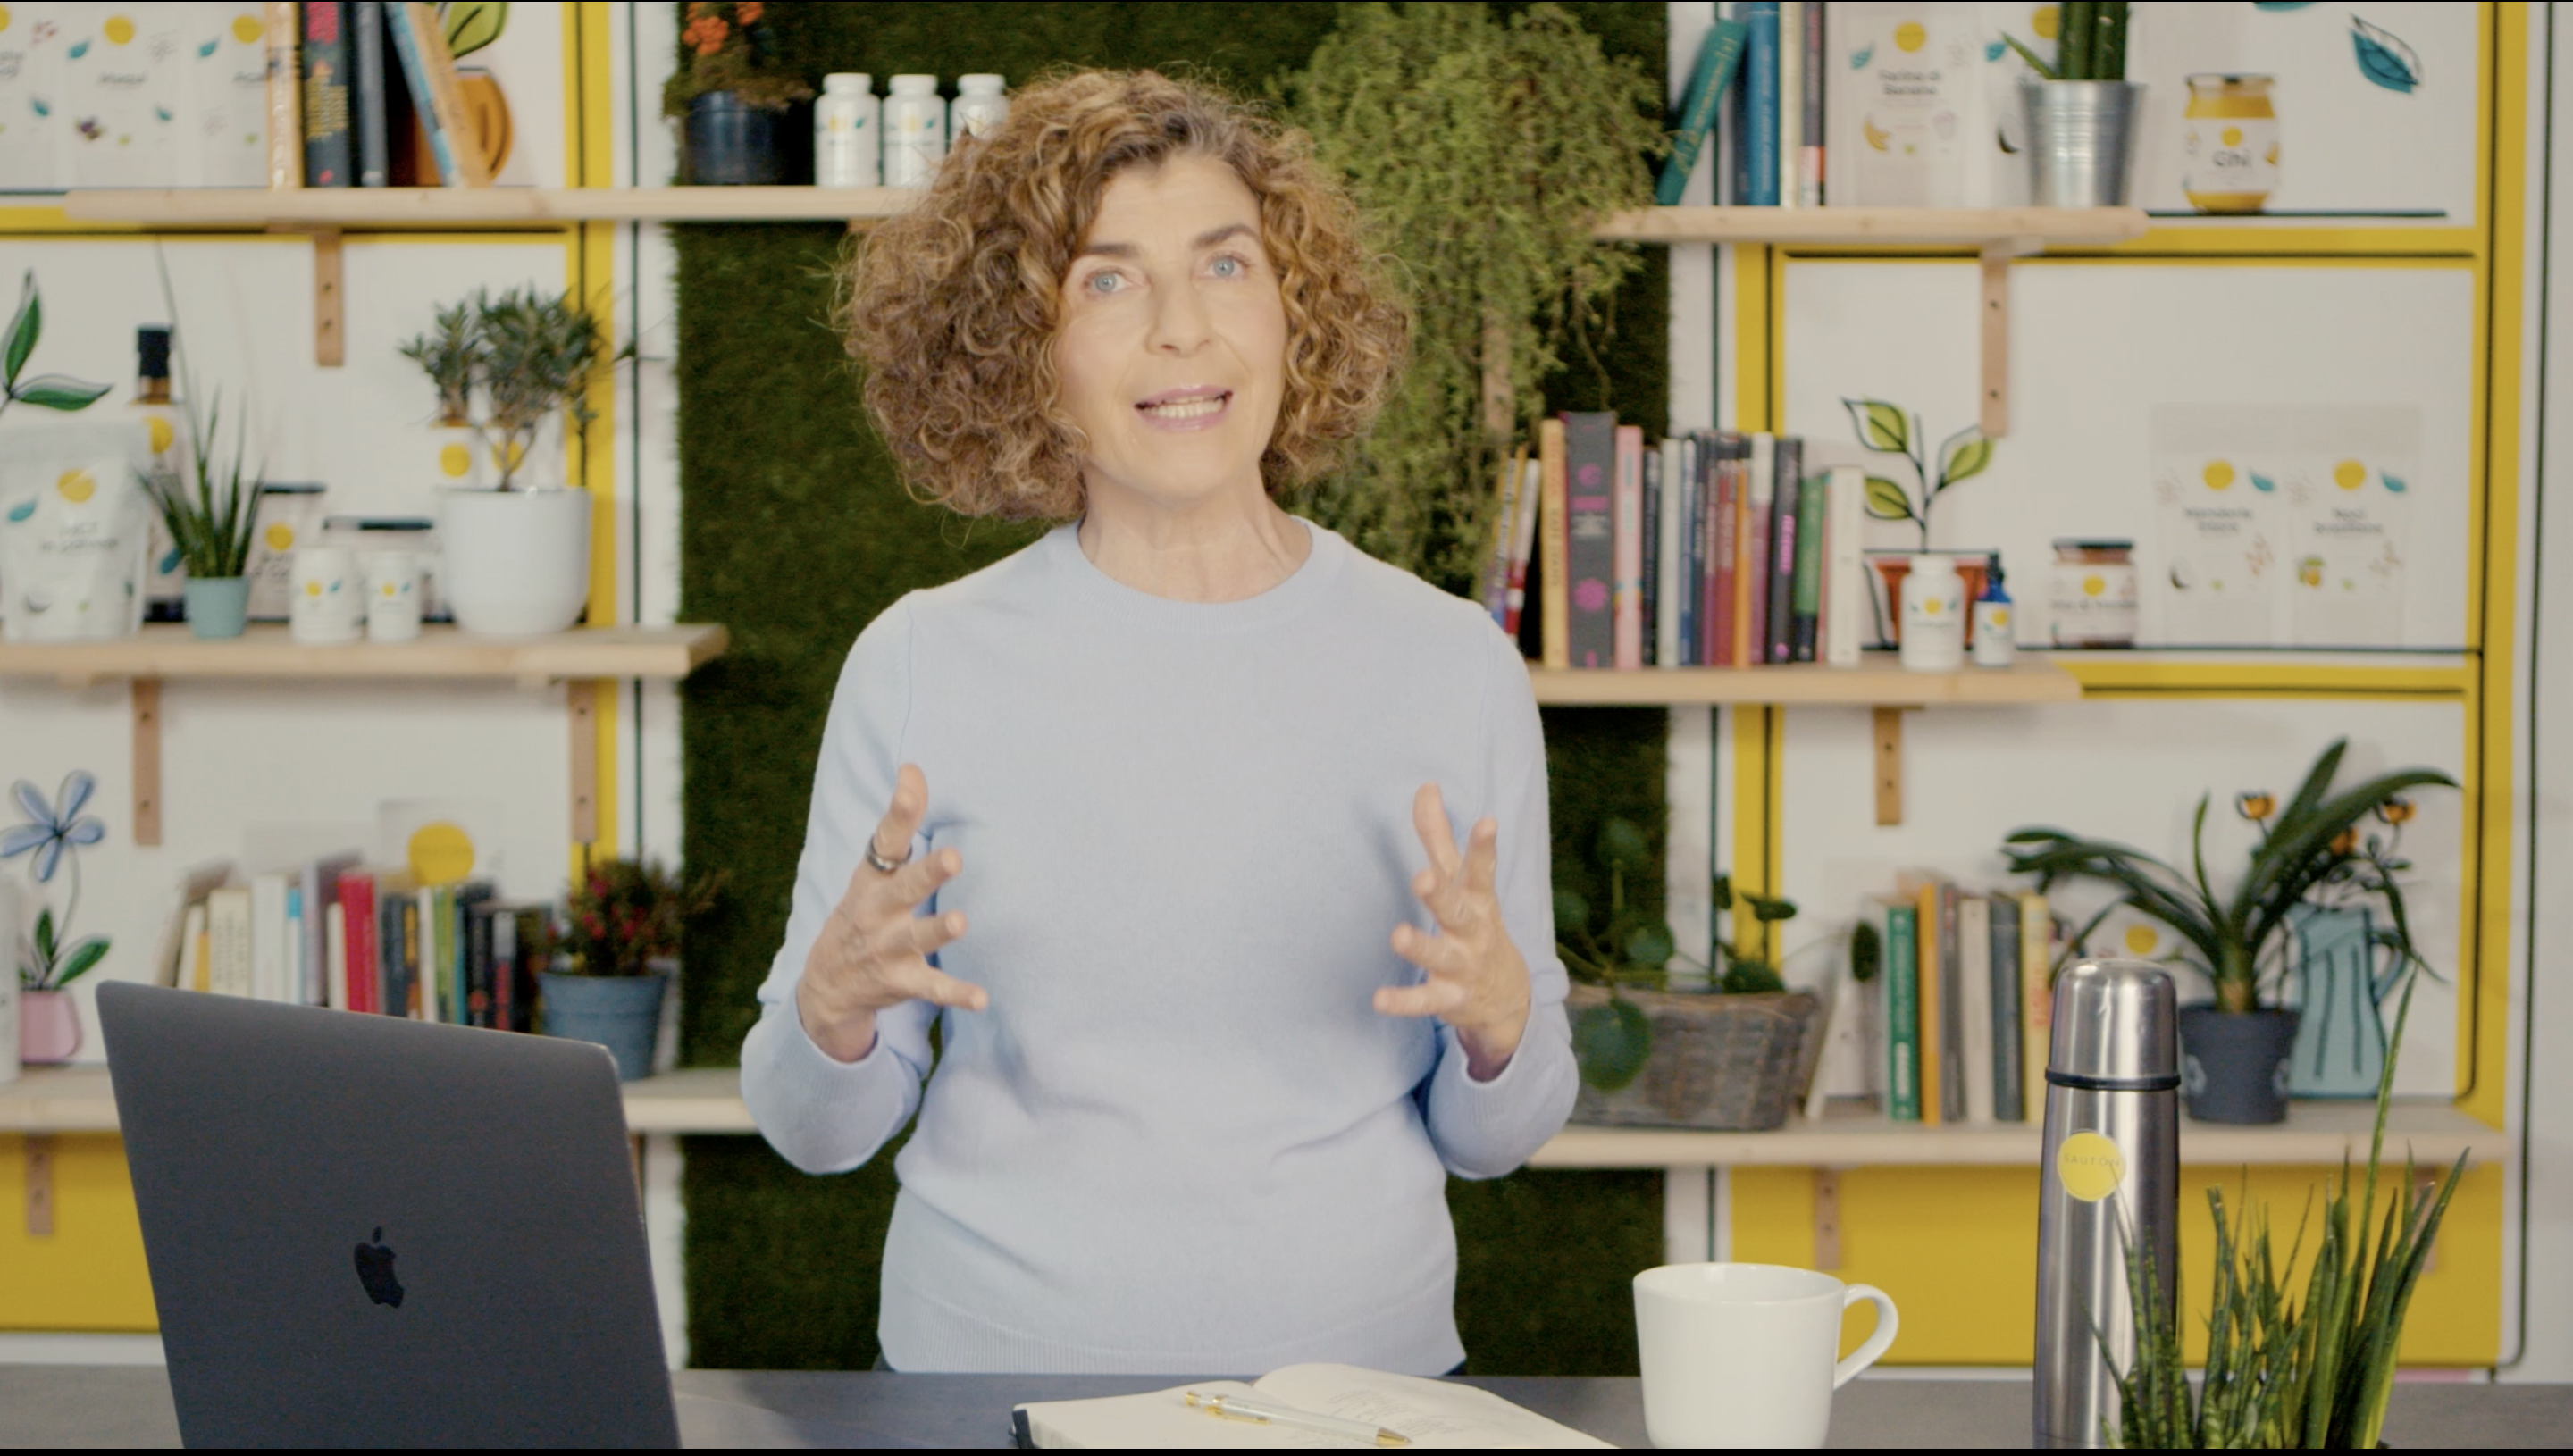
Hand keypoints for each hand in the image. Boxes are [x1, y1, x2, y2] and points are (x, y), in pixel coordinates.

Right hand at [797, 762, 985, 1063]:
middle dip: (927, 874)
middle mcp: (877, 911)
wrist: (826, 985)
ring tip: (960, 921)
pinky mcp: (901, 982)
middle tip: (953, 857)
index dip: (900, 810)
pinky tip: (983, 999)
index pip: (885, 839)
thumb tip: (913, 767)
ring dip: (938, 931)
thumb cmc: (862, 912)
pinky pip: (933, 989)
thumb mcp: (873, 869)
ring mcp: (887, 948)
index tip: (912, 778)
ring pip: (917, 938)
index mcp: (871, 879)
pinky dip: (957, 995)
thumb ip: (898, 822)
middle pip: (904, 889)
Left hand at [1373, 783, 1530, 1079]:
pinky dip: (1404, 1002)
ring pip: (1440, 956)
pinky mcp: (1449, 998)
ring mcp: (1462, 966)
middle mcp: (1472, 931)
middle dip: (1440, 894)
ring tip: (1397, 936)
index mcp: (1477, 899)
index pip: (1480, 869)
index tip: (1487, 821)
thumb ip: (1440, 837)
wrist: (1508, 997)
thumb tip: (1426, 785)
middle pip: (1457, 910)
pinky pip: (1425, 1001)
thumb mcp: (1464, 882)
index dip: (1483, 846)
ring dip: (1420, 947)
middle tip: (1421, 878)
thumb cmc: (1476, 923)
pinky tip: (1378, 1000)